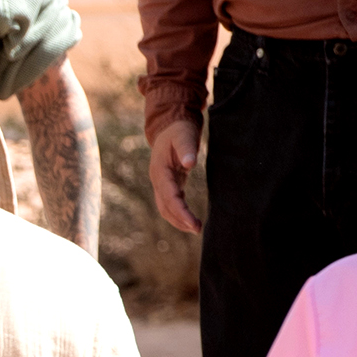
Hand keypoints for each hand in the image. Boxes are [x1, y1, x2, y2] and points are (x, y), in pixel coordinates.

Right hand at [147, 118, 202, 234]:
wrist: (169, 127)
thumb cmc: (179, 131)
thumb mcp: (184, 136)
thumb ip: (187, 149)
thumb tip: (190, 164)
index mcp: (160, 171)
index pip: (170, 197)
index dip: (181, 212)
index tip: (194, 224)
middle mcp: (157, 180)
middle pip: (165, 207)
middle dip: (180, 220)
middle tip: (198, 229)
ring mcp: (161, 183)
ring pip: (165, 208)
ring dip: (178, 220)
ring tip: (195, 228)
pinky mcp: (168, 184)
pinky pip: (170, 203)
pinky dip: (178, 213)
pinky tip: (190, 219)